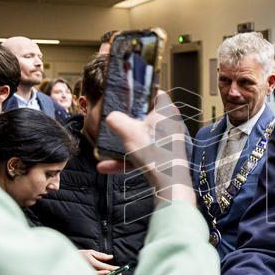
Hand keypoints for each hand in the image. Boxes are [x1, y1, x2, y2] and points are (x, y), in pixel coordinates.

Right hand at [78, 249, 117, 274]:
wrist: (68, 262)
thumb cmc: (79, 256)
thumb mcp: (90, 252)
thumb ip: (101, 255)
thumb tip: (111, 257)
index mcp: (91, 263)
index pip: (104, 267)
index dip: (112, 269)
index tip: (118, 269)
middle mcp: (89, 271)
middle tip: (118, 274)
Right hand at [97, 90, 194, 205]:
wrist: (169, 182)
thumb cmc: (153, 151)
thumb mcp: (128, 132)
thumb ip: (116, 120)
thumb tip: (111, 117)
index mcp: (166, 111)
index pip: (156, 93)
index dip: (142, 92)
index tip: (127, 95)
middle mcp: (170, 124)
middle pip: (146, 116)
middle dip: (128, 121)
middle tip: (115, 121)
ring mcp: (169, 141)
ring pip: (143, 138)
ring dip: (123, 145)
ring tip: (104, 151)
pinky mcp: (165, 156)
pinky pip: (144, 154)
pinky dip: (128, 160)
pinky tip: (106, 167)